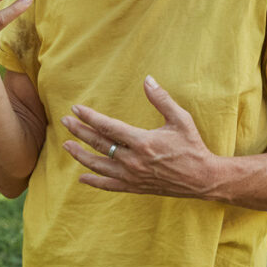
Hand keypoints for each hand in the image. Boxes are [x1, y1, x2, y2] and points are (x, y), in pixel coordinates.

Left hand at [61, 76, 218, 197]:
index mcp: (143, 141)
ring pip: (98, 165)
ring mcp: (132, 176)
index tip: (76, 109)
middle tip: (65, 122)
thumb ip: (162, 99)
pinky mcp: (135, 187)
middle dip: (80, 132)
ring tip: (66, 146)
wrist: (201, 178)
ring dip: (80, 155)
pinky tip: (82, 178)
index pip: (108, 127)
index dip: (90, 117)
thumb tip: (148, 79)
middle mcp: (133, 160)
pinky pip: (109, 185)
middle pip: (99, 144)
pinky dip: (94, 182)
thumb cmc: (192, 146)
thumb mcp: (181, 119)